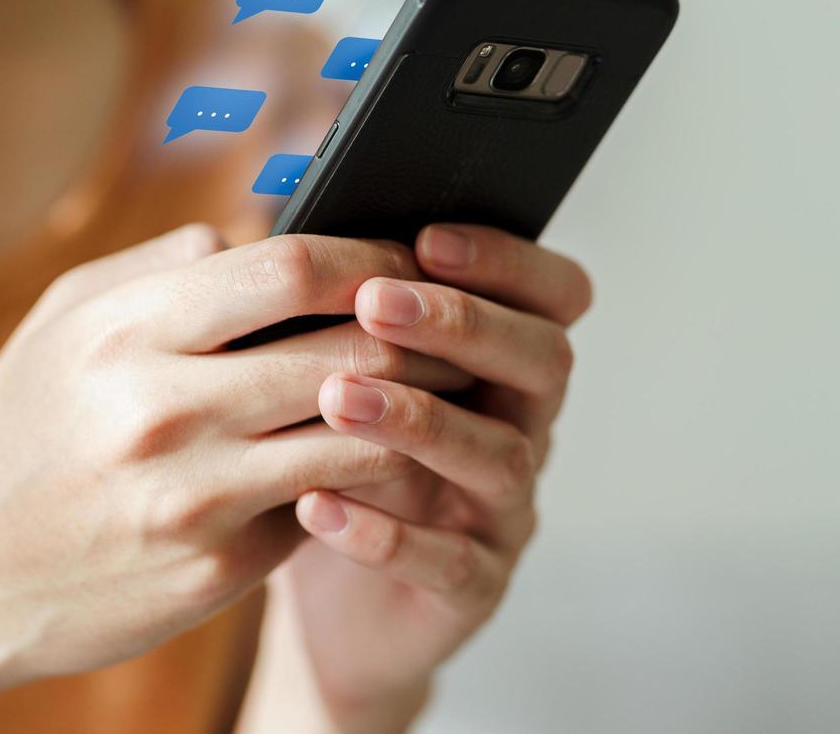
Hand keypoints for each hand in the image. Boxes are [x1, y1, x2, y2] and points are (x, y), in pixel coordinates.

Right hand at [0, 225, 475, 698]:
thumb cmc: (15, 431)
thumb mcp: (61, 322)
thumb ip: (165, 264)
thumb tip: (268, 228)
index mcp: (126, 332)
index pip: (290, 267)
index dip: (367, 254)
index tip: (402, 254)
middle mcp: (164, 412)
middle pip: (343, 348)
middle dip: (418, 330)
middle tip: (453, 318)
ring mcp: (196, 499)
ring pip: (356, 435)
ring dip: (415, 408)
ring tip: (444, 386)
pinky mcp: (217, 569)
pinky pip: (323, 507)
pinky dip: (365, 478)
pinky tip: (388, 457)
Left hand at [244, 224, 591, 732]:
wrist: (331, 603)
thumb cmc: (334, 456)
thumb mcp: (339, 374)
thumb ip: (338, 316)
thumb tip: (286, 236)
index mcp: (503, 363)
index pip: (553, 296)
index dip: (508, 261)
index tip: (429, 237)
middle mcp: (522, 429)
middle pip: (541, 362)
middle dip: (462, 323)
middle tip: (377, 302)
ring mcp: (503, 512)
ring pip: (498, 457)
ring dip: (419, 419)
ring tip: (337, 398)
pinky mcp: (473, 589)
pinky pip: (447, 562)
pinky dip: (383, 533)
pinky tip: (315, 505)